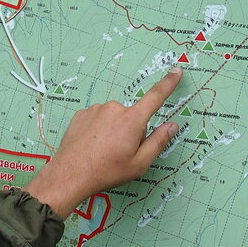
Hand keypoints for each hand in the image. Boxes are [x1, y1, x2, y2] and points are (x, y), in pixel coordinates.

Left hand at [24, 68, 182, 218]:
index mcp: (132, 120)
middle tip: (121, 151)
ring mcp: (96, 109)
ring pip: (114, 118)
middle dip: (131, 130)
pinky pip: (98, 118)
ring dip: (113, 130)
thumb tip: (172, 126)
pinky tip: (93, 145)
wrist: (71, 174)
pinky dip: (98, 129)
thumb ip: (158, 142)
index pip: (155, 97)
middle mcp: (114, 109)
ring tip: (104, 150)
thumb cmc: (106, 171)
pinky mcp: (82, 114)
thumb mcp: (139, 163)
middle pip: (132, 116)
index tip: (176, 72)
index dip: (168, 84)